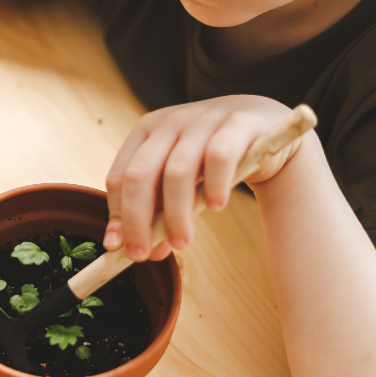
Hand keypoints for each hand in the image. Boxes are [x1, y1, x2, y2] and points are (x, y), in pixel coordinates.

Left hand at [103, 95, 303, 261]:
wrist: (259, 123)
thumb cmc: (210, 156)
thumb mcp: (180, 178)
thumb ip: (161, 209)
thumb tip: (147, 252)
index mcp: (146, 131)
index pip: (119, 175)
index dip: (116, 214)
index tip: (118, 247)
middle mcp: (169, 123)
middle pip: (140, 174)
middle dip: (137, 219)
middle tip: (142, 255)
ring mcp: (201, 121)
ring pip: (177, 171)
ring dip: (176, 214)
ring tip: (182, 243)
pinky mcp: (236, 125)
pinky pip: (219, 157)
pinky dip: (214, 185)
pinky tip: (216, 207)